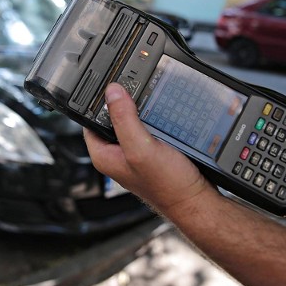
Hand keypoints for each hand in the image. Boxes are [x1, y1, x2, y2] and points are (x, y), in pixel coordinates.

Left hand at [84, 83, 217, 215]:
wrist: (196, 200)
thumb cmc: (168, 185)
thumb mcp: (141, 148)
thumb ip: (124, 120)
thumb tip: (112, 93)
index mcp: (104, 156)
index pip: (89, 121)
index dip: (96, 103)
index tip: (107, 86)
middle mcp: (117, 155)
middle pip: (110, 119)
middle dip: (119, 103)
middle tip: (128, 86)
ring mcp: (134, 154)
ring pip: (130, 122)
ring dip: (137, 109)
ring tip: (144, 95)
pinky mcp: (151, 152)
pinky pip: (146, 128)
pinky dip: (151, 117)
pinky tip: (159, 111)